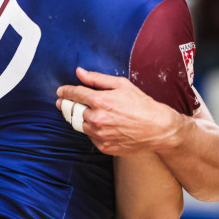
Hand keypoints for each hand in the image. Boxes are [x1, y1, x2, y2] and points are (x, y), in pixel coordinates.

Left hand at [55, 67, 183, 155]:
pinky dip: (90, 129)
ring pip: (78, 125)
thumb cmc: (141, 104)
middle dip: (66, 105)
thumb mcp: (122, 85)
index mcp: (100, 101)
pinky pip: (89, 136)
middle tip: (63, 102)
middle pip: (72, 111)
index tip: (61, 91)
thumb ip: (98, 79)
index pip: (74, 94)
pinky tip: (98, 124)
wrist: (157, 129)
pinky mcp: (103, 146)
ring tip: (81, 112)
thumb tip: (80, 72)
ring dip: (77, 118)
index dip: (65, 91)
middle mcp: (97, 119)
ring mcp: (99, 135)